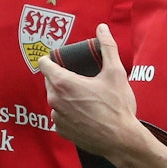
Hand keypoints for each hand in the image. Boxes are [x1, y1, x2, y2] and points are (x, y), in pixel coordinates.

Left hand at [38, 23, 137, 158]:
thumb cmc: (118, 106)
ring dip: (66, 96)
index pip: (44, 64)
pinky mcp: (62, 131)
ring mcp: (57, 117)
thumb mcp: (115, 72)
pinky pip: (61, 116)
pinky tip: (85, 113)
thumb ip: (107, 47)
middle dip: (61, 77)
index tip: (62, 59)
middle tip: (80, 78)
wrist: (122, 139)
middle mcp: (55, 100)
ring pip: (56, 99)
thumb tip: (102, 28)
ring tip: (86, 97)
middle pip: (50, 81)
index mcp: (63, 83)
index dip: (52, 58)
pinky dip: (69, 112)